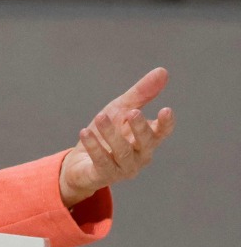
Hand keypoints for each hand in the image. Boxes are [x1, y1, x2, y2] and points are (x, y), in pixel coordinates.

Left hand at [58, 67, 175, 207]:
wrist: (79, 162)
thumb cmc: (105, 133)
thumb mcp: (120, 109)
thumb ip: (141, 94)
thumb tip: (163, 71)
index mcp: (147, 139)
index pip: (161, 132)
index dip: (165, 123)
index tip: (166, 110)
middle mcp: (140, 156)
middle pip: (146, 143)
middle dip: (140, 128)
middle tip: (132, 112)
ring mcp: (124, 168)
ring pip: (122, 151)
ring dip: (111, 134)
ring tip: (101, 117)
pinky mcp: (104, 175)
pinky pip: (101, 161)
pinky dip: (94, 147)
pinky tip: (84, 132)